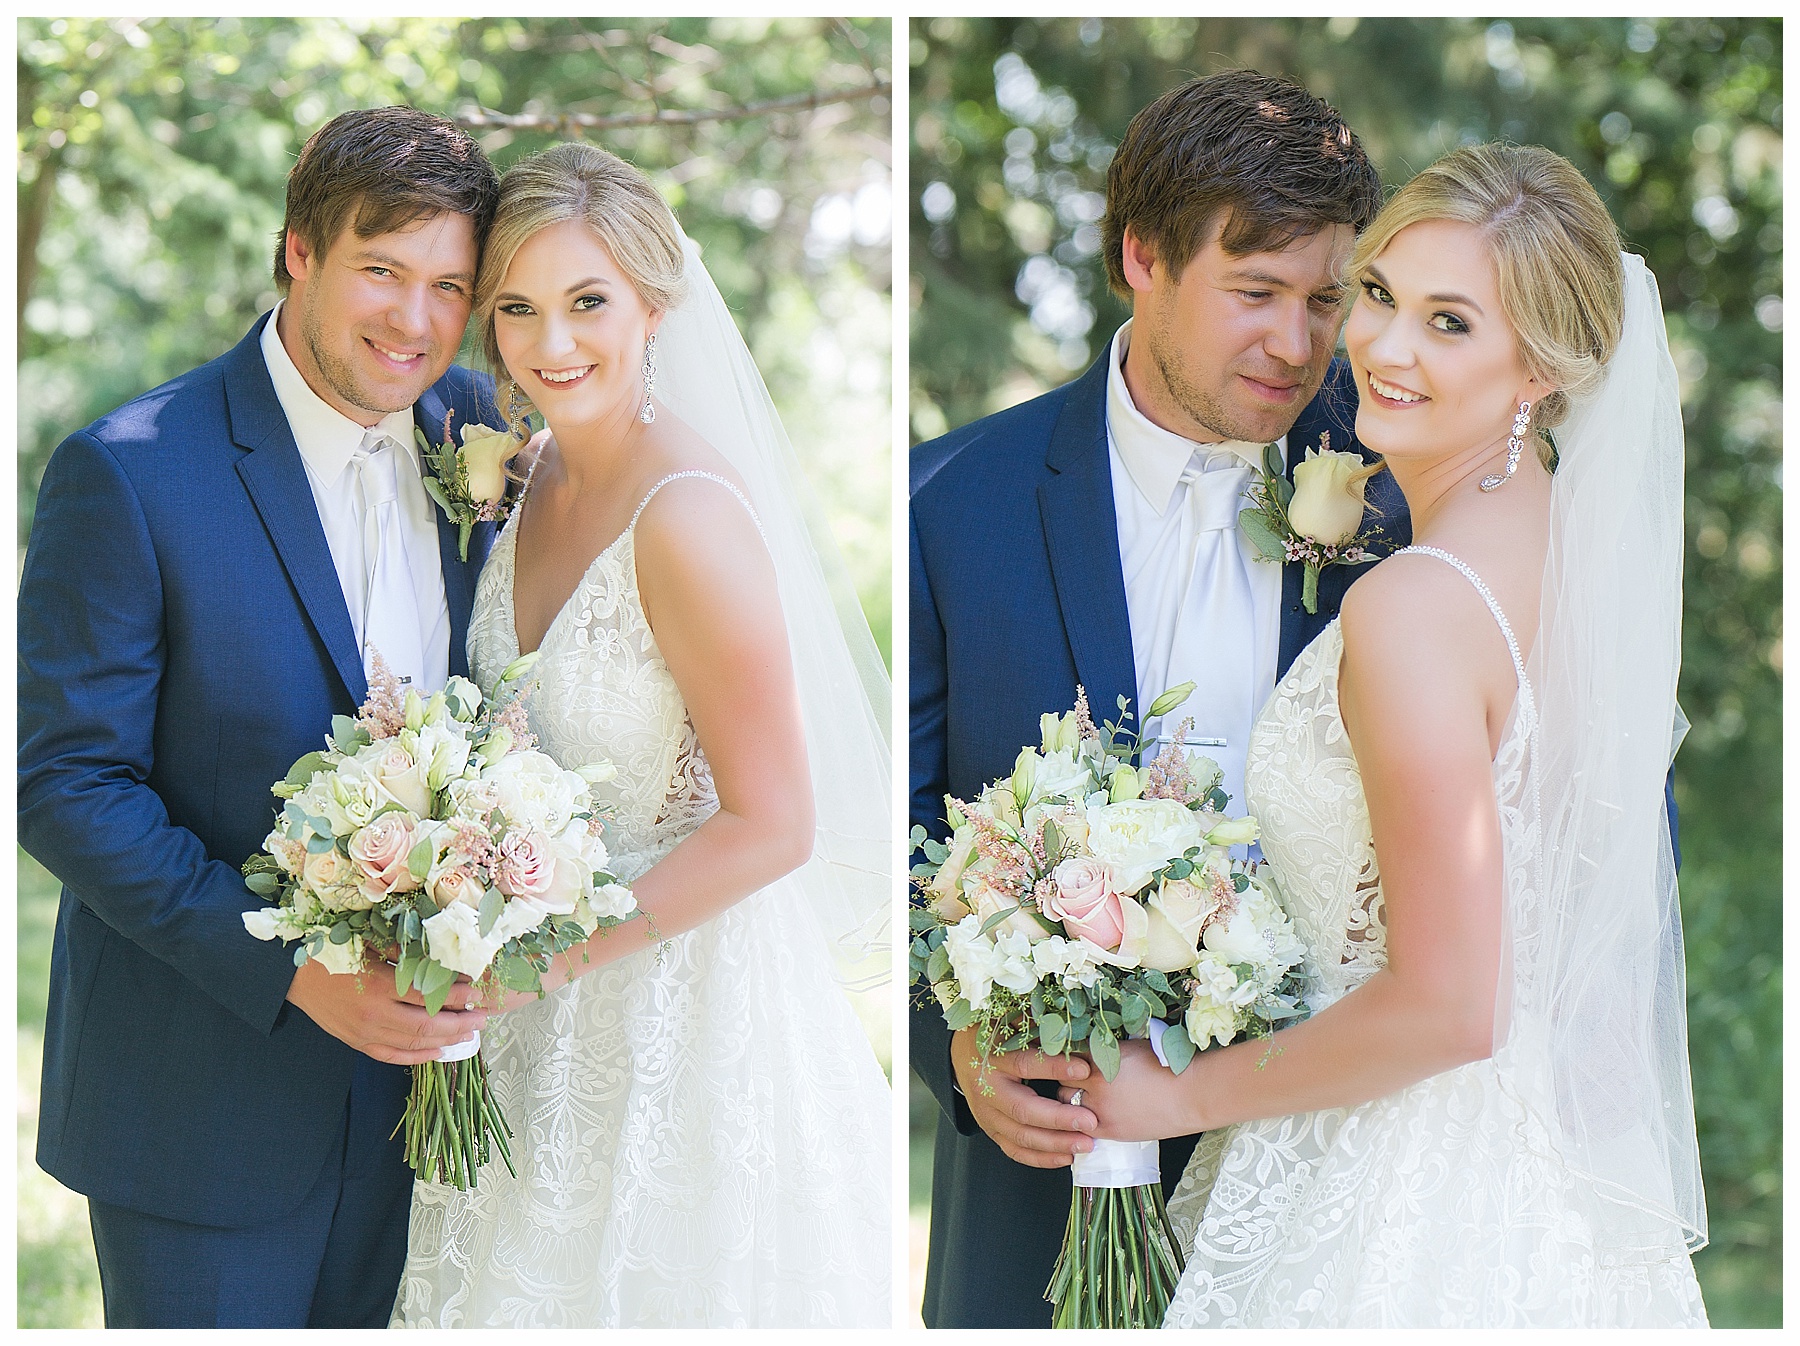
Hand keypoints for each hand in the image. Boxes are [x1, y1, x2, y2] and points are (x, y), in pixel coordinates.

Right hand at [286, 958, 486, 1065]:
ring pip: (413, 1045)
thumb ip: (404, 952)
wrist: (293, 975)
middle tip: (483, 1017)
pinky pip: (392, 1056)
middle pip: (427, 1027)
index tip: (478, 991)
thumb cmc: (333, 951)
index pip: (429, 996)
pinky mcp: (357, 1043)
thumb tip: (442, 956)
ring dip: (445, 1041)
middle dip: (460, 1024)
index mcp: (379, 986)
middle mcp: (374, 1015)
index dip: (457, 996)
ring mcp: (365, 1033)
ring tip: (469, 1035)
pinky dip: (417, 1057)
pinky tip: (438, 1052)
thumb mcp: (370, 942)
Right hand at [951, 1025, 1097, 1167]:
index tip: (1085, 1068)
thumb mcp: (1013, 1021)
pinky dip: (1041, 1158)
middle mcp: (987, 1089)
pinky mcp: (991, 1130)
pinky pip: (1015, 1150)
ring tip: (1086, 1144)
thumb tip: (1073, 1020)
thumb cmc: (998, 1033)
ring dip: (1055, 1143)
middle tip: (1091, 1122)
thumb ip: (1038, 1024)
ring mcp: (986, 1114)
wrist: (964, 1053)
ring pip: (1020, 1136)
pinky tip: (1067, 1157)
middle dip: (1059, 1119)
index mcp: (994, 1057)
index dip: (1054, 1067)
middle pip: (1023, 1110)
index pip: (1025, 1064)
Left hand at [1057, 1038, 1205, 1140]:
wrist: (1189, 1095)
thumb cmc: (1166, 1066)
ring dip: (1069, 1099)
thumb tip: (1086, 1049)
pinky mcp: (1108, 1129)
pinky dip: (1078, 1120)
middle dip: (1066, 1077)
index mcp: (1101, 1056)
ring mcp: (1099, 1107)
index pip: (1066, 1054)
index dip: (1066, 1056)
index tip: (1067, 1057)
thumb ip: (1104, 1049)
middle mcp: (1095, 1081)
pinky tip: (1086, 1115)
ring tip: (1083, 1096)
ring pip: (1065, 1102)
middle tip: (1074, 1078)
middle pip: (1060, 1078)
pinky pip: (1079, 1126)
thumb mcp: (1131, 1047)